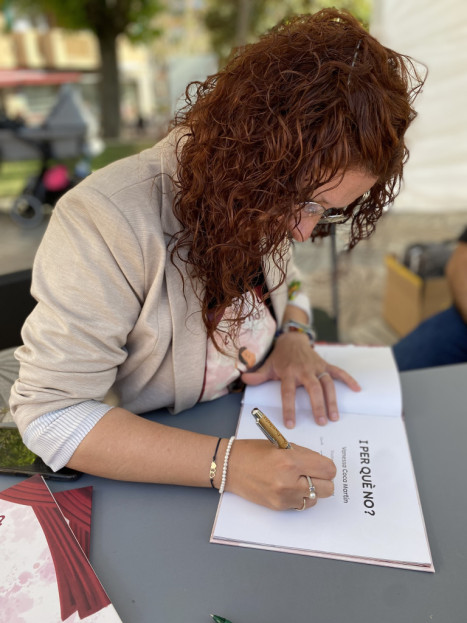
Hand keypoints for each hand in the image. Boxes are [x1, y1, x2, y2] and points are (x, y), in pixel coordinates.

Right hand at [227, 439, 335, 510]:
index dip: (326, 466)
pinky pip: (302, 505)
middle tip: (312, 472)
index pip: (327, 469)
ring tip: (298, 479)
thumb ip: (303, 455)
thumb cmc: (253, 451)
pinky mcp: (279, 507)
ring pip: (316, 498)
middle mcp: (289, 482)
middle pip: (327, 488)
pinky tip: (290, 487)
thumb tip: (322, 464)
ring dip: (312, 489)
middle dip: (322, 479)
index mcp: (290, 461)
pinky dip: (301, 497)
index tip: (320, 464)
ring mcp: (284, 497)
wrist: (229, 467)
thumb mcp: (281, 445)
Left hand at [241, 332, 360, 427]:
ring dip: (332, 400)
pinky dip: (348, 379)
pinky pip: (339, 372)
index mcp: (289, 372)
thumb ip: (257, 375)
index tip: (291, 424)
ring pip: (327, 384)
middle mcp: (304, 370)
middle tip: (321, 422)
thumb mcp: (267, 366)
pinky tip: (357, 389)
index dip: (289, 408)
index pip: (288, 392)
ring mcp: (317, 367)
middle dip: (318, 405)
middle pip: (313, 388)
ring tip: (334, 417)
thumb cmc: (279, 358)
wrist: (292, 339)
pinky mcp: (325, 365)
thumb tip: (242, 378)